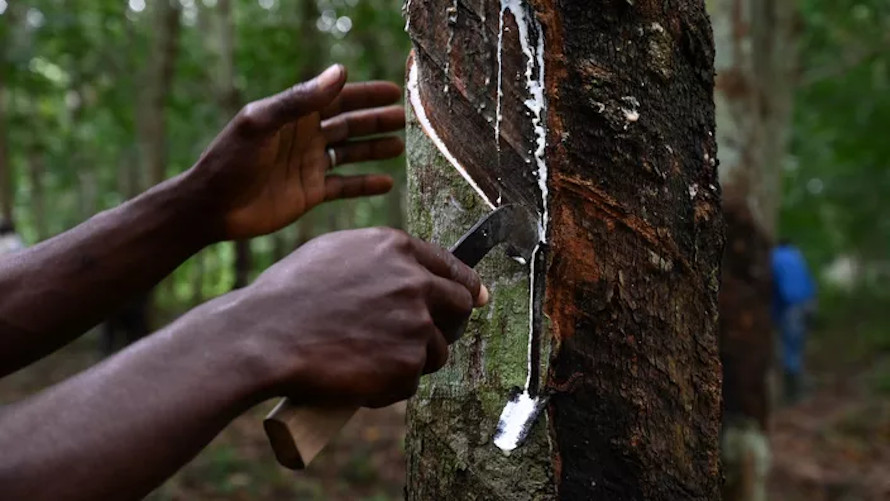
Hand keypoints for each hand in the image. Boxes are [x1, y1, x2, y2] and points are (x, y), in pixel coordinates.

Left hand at [193, 65, 404, 239]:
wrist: (212, 206)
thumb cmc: (230, 159)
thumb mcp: (263, 123)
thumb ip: (300, 100)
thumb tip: (340, 73)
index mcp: (294, 115)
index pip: (336, 98)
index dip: (365, 94)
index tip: (394, 92)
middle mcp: (305, 137)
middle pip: (349, 124)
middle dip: (376, 121)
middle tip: (406, 119)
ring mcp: (309, 165)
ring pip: (350, 153)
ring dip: (374, 149)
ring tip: (400, 147)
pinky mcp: (310, 193)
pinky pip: (345, 186)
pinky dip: (365, 184)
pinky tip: (387, 183)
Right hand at [217, 228, 487, 407]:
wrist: (264, 335)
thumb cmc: (288, 295)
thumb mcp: (336, 252)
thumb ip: (380, 259)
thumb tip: (409, 269)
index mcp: (397, 249)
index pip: (453, 267)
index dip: (467, 285)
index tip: (476, 297)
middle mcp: (415, 283)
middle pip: (460, 307)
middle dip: (450, 324)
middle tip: (428, 337)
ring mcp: (415, 325)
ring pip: (436, 351)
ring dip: (412, 359)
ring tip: (369, 361)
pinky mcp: (407, 365)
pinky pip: (410, 382)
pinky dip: (389, 386)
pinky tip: (357, 377)